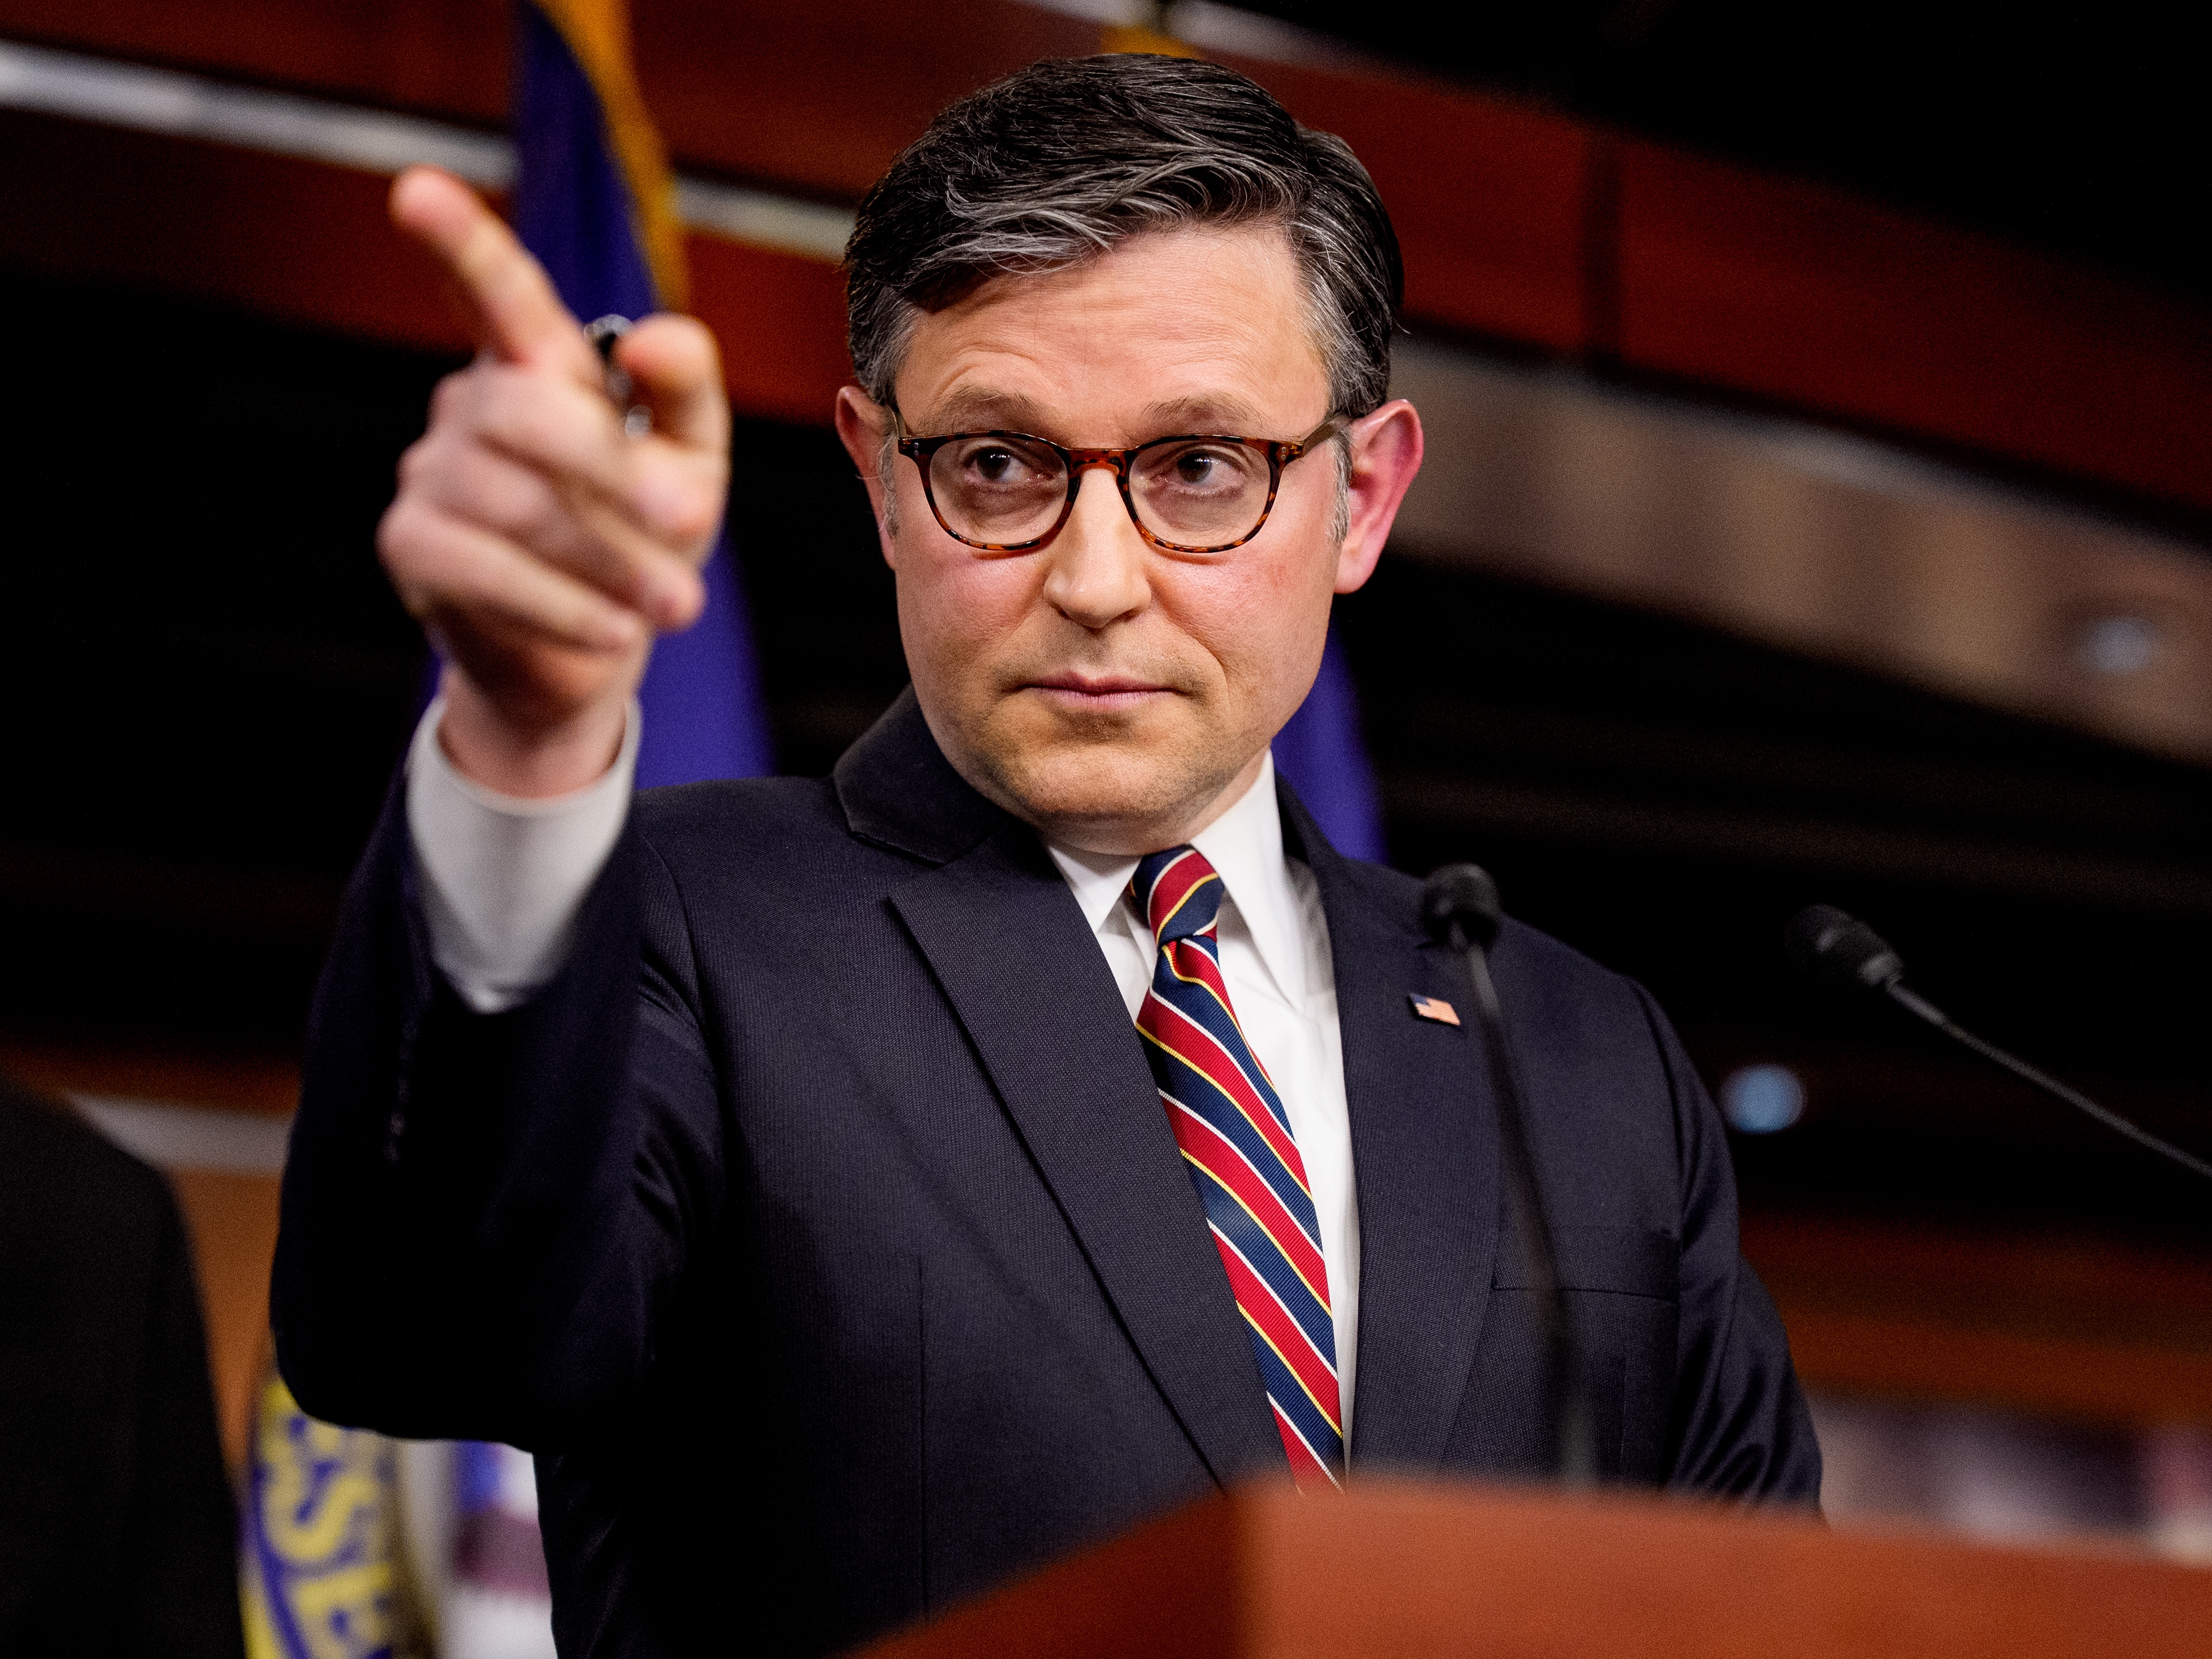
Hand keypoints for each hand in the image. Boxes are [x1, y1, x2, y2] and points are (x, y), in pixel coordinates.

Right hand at [377, 167, 729, 795]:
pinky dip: (564, 606)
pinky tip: (615, 632)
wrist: (593, 649)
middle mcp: (471, 403)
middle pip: (528, 413)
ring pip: (517, 503)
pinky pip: (485, 570)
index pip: (498, 295)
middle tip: (692, 521)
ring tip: (675, 603)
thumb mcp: (691, 458)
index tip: (417, 191)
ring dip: (611, 559)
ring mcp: (429, 472)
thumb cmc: (643, 532)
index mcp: (537, 365)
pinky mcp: (412, 546)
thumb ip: (688, 392)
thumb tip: (656, 338)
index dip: (459, 243)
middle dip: (614, 470)